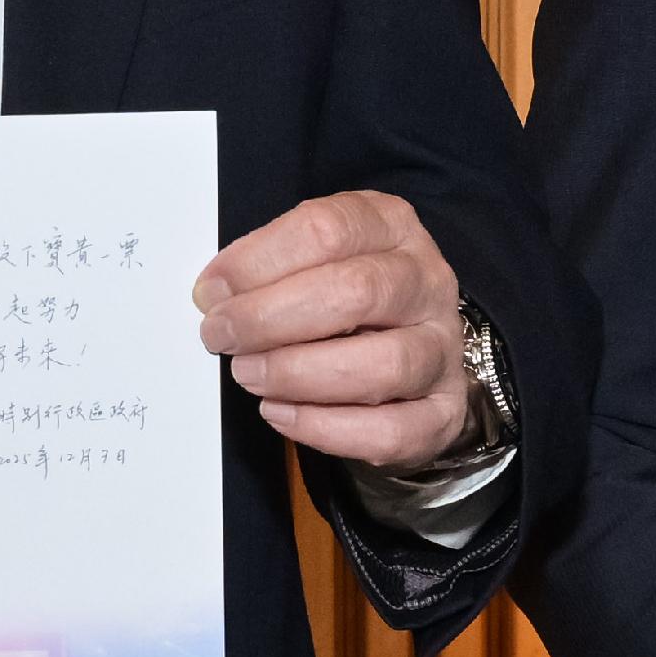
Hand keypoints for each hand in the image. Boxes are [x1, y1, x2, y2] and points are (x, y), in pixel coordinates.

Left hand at [193, 190, 472, 472]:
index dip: (259, 262)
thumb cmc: (345, 296)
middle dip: (271, 319)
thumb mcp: (312, 257)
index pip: (328, 229)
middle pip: (357, 292)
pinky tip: (281, 414)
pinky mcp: (443, 411)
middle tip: (222, 337)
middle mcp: (427, 282)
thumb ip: (268, 268)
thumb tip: (215, 295)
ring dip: (299, 374)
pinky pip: (391, 430)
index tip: (212, 292)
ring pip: (383, 365)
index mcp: (391, 226)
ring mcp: (442, 348)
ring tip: (249, 375)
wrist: (409, 350)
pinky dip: (327, 429)